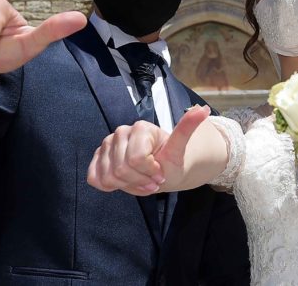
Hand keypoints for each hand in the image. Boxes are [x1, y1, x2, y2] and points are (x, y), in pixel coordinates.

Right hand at [87, 105, 210, 194]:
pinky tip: (124, 183)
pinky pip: (95, 178)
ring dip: (128, 186)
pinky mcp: (98, 157)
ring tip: (141, 182)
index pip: (136, 159)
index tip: (161, 173)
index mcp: (140, 128)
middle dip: (140, 181)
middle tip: (152, 181)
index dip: (150, 173)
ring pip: (109, 176)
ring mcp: (106, 144)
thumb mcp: (181, 148)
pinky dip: (110, 186)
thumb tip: (202, 109)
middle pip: (122, 169)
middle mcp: (121, 132)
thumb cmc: (170, 160)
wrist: (162, 169)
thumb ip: (187, 128)